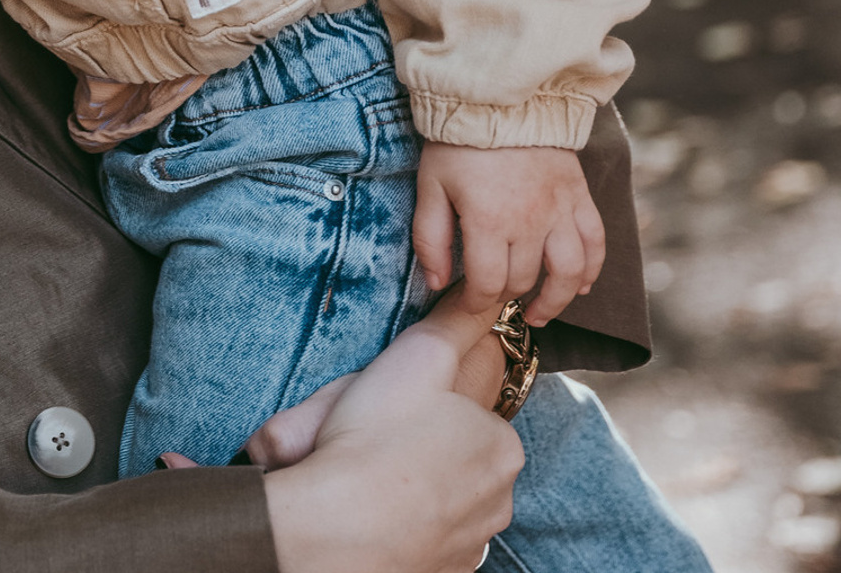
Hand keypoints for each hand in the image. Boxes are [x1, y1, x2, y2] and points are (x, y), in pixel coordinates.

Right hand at [262, 294, 522, 572]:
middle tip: (373, 431)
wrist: (338, 528)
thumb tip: (489, 296)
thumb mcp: (420, 354)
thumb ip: (457, 322)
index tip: (393, 399)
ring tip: (364, 470)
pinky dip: (405, 524)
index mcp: (502, 445)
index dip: (428, 399)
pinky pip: (427, 537)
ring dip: (415, 484)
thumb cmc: (376, 435)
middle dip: (424, 443)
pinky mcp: (443, 572)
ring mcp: (471, 543)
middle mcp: (500, 500)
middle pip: (460, 456)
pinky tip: (371, 508)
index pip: (472, 410)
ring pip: (445, 498)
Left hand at [416, 141, 604, 326]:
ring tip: (539, 313)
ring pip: (568, 273)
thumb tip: (436, 282)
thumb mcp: (430, 185)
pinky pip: (595, 243)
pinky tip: (581, 286)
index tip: (466, 306)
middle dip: (504, 295)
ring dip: (556, 300)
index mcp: (488, 221)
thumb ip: (430, 237)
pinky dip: (592, 270)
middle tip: (492, 296)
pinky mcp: (579, 197)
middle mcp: (530, 222)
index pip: (486, 284)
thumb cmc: (458, 141)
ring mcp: (560, 211)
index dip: (474, 303)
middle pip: (522, 279)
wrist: (498, 96)